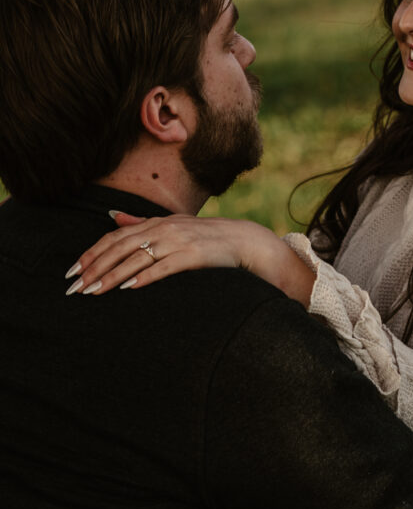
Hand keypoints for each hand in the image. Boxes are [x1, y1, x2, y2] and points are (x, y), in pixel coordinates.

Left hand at [65, 211, 314, 306]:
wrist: (245, 240)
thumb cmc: (206, 238)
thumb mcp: (172, 225)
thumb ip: (141, 222)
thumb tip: (112, 217)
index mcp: (155, 222)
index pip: (114, 237)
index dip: (91, 253)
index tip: (72, 271)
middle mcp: (163, 228)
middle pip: (120, 248)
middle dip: (94, 267)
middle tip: (75, 287)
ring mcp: (178, 241)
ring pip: (137, 258)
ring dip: (112, 275)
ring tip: (93, 291)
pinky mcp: (194, 256)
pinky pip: (164, 268)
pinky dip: (145, 277)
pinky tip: (128, 288)